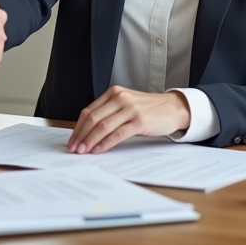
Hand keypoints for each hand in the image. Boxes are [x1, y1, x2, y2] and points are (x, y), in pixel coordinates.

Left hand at [66, 87, 191, 153]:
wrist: (173, 108)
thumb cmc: (149, 109)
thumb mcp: (126, 104)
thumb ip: (109, 112)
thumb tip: (87, 132)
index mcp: (114, 93)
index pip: (88, 111)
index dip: (78, 127)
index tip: (72, 140)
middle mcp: (120, 98)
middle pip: (93, 118)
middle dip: (81, 135)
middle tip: (74, 148)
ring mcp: (130, 109)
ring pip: (102, 127)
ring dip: (90, 141)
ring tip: (83, 151)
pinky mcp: (139, 121)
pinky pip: (117, 134)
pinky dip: (105, 144)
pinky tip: (99, 150)